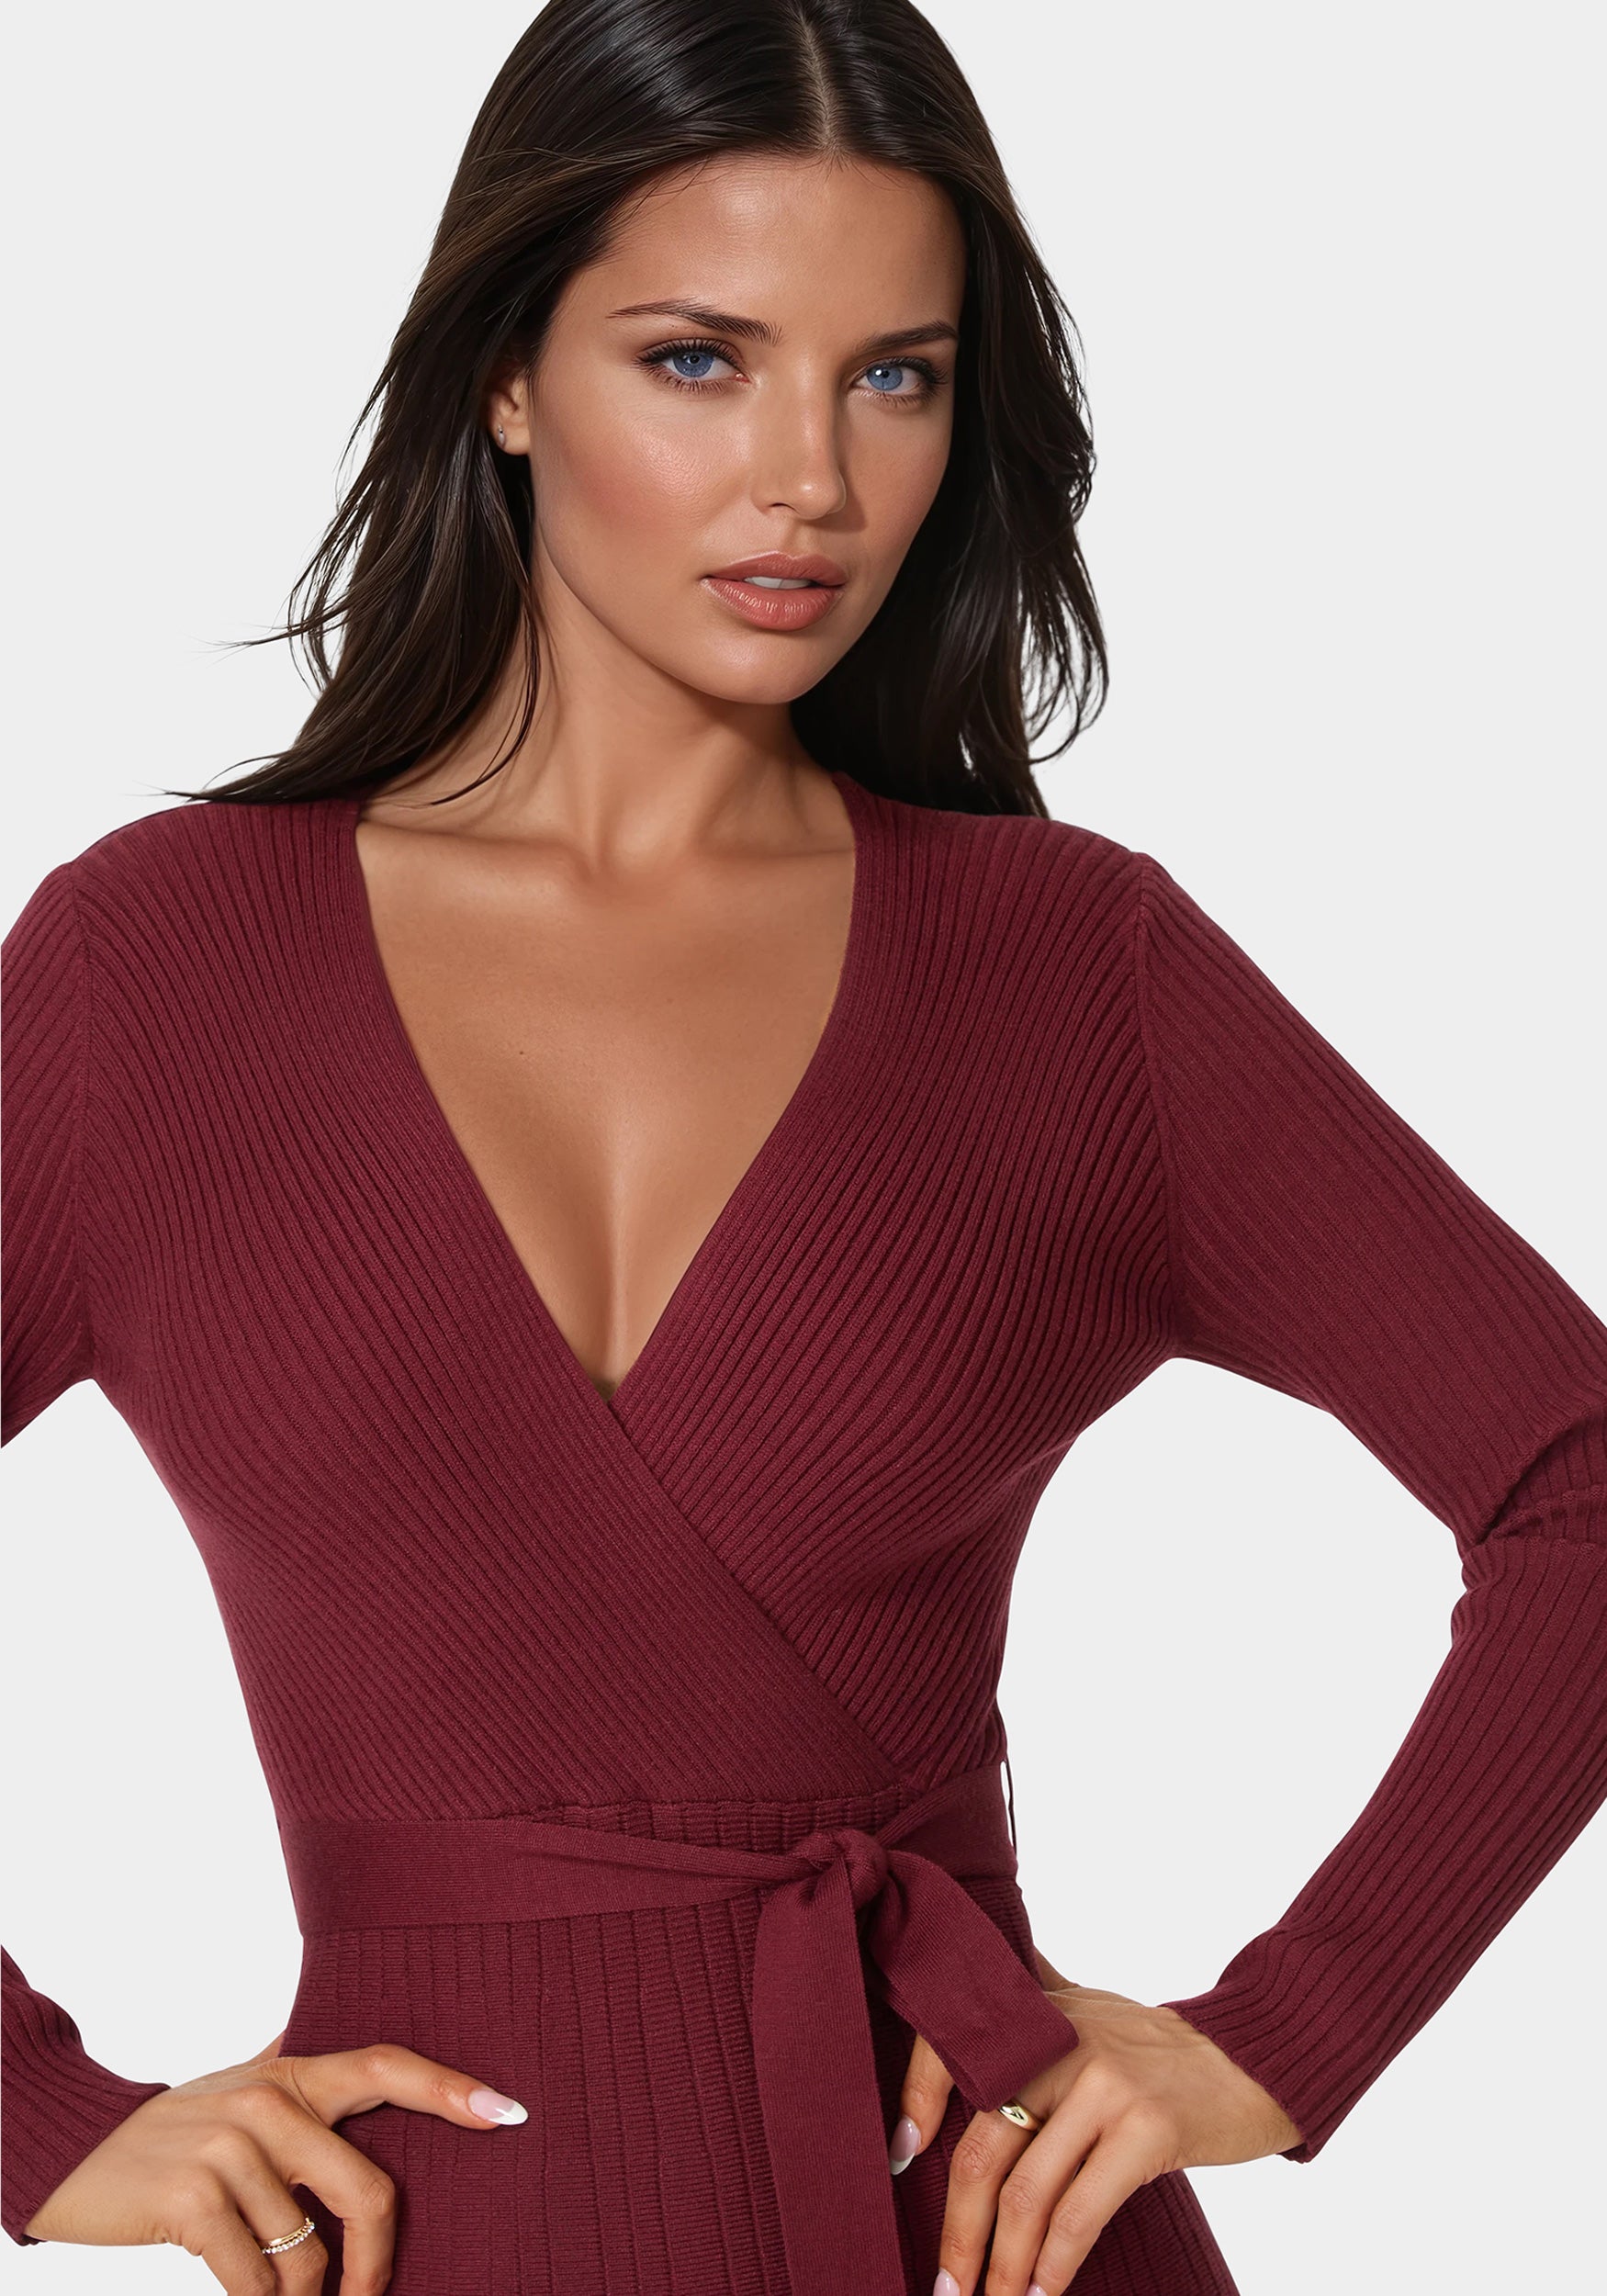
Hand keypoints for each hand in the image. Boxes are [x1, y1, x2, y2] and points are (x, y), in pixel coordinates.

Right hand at [22, 2023, 528, 2292]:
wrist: (75, 2150)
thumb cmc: (171, 2130)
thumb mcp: (238, 2088)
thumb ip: (296, 2078)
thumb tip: (363, 2062)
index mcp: (292, 2074)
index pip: (388, 2067)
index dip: (451, 2089)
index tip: (509, 2113)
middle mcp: (269, 2101)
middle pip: (367, 2191)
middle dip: (377, 2264)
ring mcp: (231, 2147)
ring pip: (307, 2255)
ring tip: (277, 2295)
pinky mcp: (194, 2197)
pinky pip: (256, 2279)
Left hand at [892, 1948, 1302, 2294]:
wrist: (1252, 2059)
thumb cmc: (1160, 2046)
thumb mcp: (1088, 2007)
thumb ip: (1034, 2002)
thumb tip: (971, 1984)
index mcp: (1039, 2015)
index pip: (954, 2047)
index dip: (917, 2099)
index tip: (900, 2156)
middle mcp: (1063, 2043)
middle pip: (983, 2147)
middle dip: (959, 2229)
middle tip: (946, 2284)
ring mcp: (1104, 2085)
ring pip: (1027, 2191)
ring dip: (1002, 2266)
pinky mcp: (1147, 2129)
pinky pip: (1080, 2212)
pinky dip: (1053, 2265)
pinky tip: (1043, 2294)